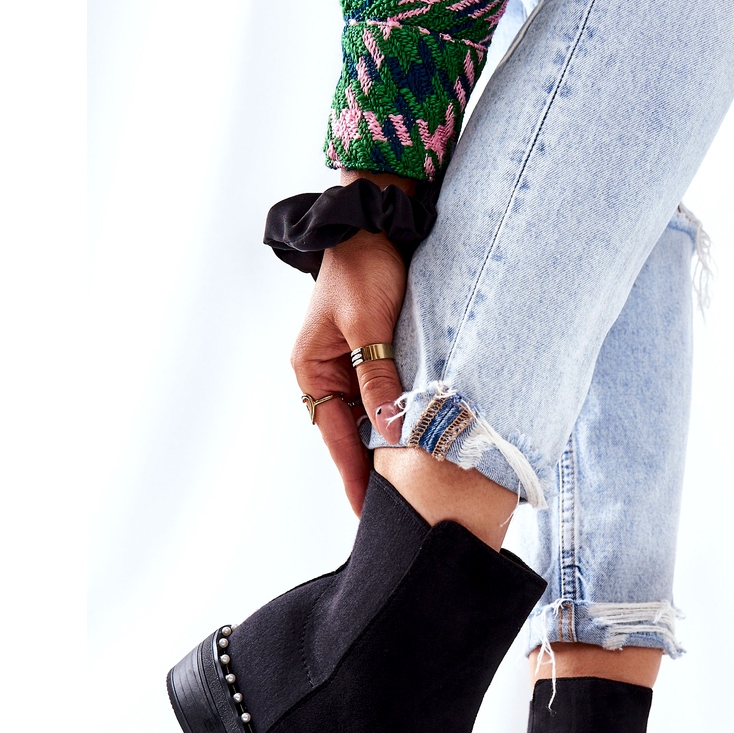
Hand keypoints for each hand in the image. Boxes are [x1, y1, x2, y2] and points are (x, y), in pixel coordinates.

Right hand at [290, 227, 407, 515]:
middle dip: (373, 468)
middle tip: (398, 506)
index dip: (353, 475)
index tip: (366, 511)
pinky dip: (402, 417)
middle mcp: (327, 374)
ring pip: (372, 418)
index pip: (335, 437)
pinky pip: (387, 397)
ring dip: (391, 443)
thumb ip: (377, 378)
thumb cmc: (364, 268)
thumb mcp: (368, 325)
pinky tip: (421, 438)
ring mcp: (350, 367)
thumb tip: (387, 431)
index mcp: (312, 370)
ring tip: (413, 483)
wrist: (377, 221)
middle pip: (351, 434)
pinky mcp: (375, 356)